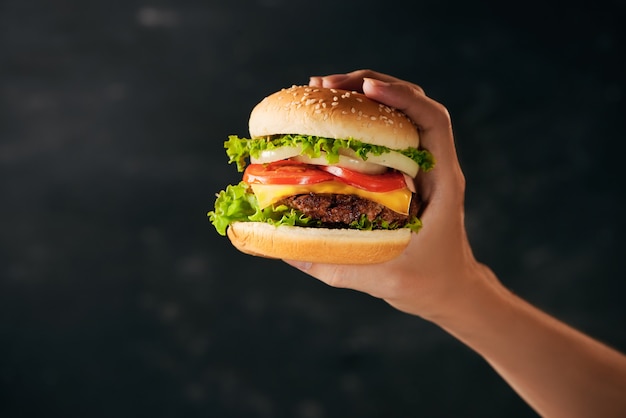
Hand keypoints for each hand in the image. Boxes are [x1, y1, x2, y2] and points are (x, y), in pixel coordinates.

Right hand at [285, 69, 497, 319]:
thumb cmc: (425, 283)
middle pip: (415, 105)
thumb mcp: (379, 278)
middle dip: (371, 85)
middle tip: (324, 85)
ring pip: (402, 113)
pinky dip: (364, 117)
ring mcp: (424, 166)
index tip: (363, 90)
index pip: (433, 122)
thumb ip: (332, 265)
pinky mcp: (409, 172)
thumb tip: (280, 248)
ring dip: (366, 95)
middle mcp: (436, 166)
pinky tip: (334, 119)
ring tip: (323, 91)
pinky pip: (389, 132)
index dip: (401, 98)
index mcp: (442, 183)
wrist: (450, 288)